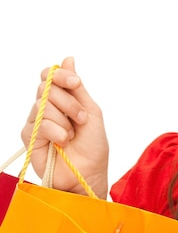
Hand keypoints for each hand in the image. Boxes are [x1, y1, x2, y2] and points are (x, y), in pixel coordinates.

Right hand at [21, 56, 108, 197]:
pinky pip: (38, 124)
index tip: (76, 84)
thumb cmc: (93, 147)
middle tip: (81, 119)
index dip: (60, 75)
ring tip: (73, 135)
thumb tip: (68, 59)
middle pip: (45, 87)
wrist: (88, 174)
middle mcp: (46, 108)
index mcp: (62, 100)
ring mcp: (36, 122)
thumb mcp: (91, 112)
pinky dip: (56, 131)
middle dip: (69, 102)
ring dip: (64, 120)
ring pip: (42, 105)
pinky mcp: (29, 138)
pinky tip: (63, 142)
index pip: (50, 76)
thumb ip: (77, 88)